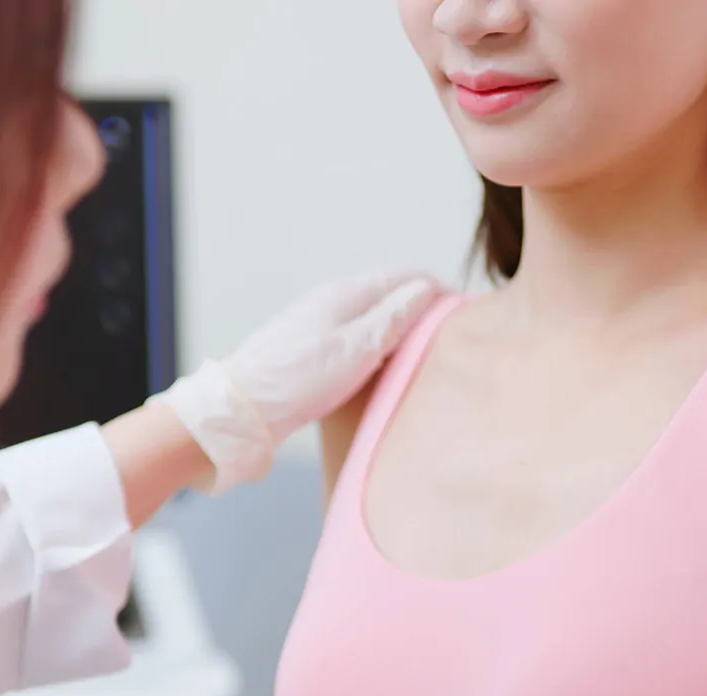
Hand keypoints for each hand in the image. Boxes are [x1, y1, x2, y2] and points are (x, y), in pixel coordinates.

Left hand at [149, 270, 443, 492]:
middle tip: (449, 332)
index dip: (440, 291)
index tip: (464, 313)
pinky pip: (355, 331)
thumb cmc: (298, 380)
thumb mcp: (358, 349)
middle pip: (391, 292)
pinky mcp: (308, 343)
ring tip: (423, 348)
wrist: (242, 408)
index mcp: (348, 292)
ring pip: (372, 312)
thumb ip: (394, 317)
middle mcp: (333, 298)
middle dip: (422, 305)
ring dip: (400, 324)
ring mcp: (318, 319)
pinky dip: (378, 340)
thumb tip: (427, 289)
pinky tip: (381, 364)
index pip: (408, 277)